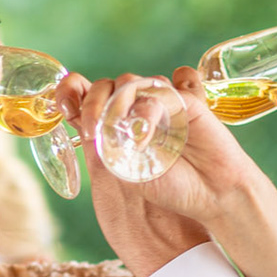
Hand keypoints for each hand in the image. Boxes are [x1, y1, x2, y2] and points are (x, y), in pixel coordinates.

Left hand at [57, 68, 272, 276]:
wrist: (212, 193)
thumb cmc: (172, 188)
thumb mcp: (128, 172)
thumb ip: (108, 146)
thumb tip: (90, 124)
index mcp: (118, 125)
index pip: (88, 95)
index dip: (72, 91)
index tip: (64, 104)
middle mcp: (136, 110)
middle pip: (105, 86)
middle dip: (92, 103)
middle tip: (93, 131)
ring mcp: (160, 103)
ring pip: (130, 83)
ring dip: (117, 104)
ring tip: (121, 136)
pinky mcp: (184, 101)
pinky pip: (161, 88)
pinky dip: (148, 108)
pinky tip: (146, 136)